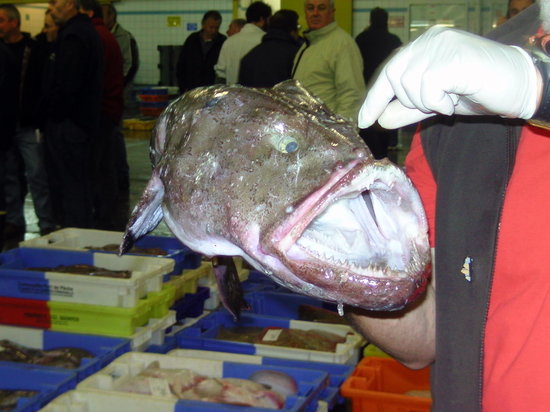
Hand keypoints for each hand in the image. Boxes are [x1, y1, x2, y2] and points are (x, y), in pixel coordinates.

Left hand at [358, 26, 539, 128]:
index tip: (364, 121)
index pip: (389, 72)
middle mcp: (429, 40)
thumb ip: (407, 109)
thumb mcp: (434, 103)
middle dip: (408, 100)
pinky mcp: (453, 56)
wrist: (516, 87)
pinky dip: (439, 102)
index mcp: (423, 46)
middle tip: (435, 105)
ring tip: (450, 99)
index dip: (374, 99)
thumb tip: (381, 119)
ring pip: (409, 83)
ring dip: (427, 102)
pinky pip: (428, 86)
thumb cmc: (477, 92)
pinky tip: (455, 99)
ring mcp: (441, 45)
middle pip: (394, 76)